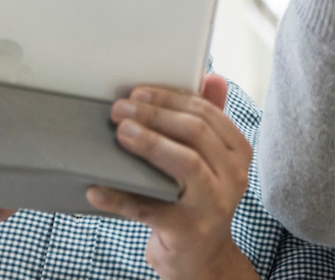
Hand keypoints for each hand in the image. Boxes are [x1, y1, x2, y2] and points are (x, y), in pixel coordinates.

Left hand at [88, 75, 258, 279]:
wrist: (202, 258)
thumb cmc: (199, 201)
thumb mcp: (211, 161)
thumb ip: (210, 120)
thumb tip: (212, 77)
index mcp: (238, 153)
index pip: (207, 114)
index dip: (171, 98)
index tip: (139, 92)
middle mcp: (232, 177)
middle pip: (196, 133)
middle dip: (154, 115)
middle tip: (121, 109)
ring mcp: (213, 205)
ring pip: (185, 163)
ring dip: (149, 143)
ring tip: (120, 133)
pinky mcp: (188, 230)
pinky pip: (149, 209)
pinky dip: (119, 198)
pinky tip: (96, 189)